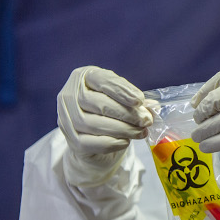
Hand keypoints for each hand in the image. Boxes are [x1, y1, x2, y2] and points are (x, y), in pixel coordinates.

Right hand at [57, 66, 152, 184]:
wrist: (94, 137)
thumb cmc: (109, 110)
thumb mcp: (121, 98)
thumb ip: (135, 101)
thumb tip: (153, 106)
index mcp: (84, 77)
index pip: (102, 80)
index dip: (121, 90)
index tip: (140, 100)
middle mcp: (69, 94)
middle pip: (98, 103)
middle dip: (126, 113)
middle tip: (146, 121)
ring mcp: (66, 118)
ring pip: (93, 124)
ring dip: (121, 129)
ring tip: (140, 132)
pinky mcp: (70, 140)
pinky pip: (89, 142)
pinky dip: (111, 142)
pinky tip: (125, 142)